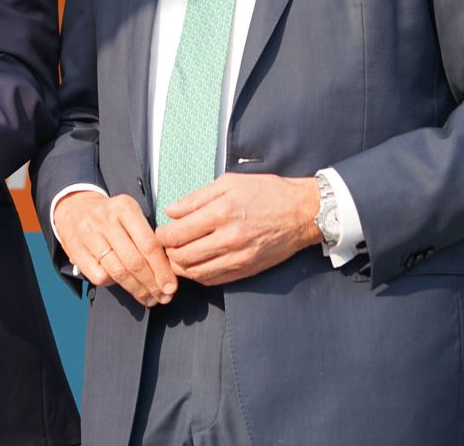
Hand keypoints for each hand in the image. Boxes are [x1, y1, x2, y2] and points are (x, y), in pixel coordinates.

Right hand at [54, 190, 176, 305]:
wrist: (73, 209)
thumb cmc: (111, 217)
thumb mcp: (130, 215)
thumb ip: (147, 236)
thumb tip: (168, 272)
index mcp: (125, 207)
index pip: (149, 244)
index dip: (162, 270)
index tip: (171, 286)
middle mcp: (105, 219)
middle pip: (134, 261)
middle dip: (152, 284)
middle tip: (164, 297)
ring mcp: (88, 234)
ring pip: (118, 272)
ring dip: (137, 289)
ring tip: (149, 298)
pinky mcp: (76, 250)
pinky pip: (100, 276)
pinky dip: (113, 284)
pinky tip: (122, 284)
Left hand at [155, 173, 320, 285]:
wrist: (302, 212)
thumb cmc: (266, 192)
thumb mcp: (228, 183)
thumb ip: (195, 198)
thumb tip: (170, 212)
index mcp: (221, 213)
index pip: (177, 233)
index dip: (162, 235)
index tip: (161, 232)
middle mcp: (228, 239)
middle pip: (182, 256)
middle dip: (167, 252)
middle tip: (166, 245)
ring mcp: (238, 258)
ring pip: (195, 272)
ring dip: (180, 266)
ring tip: (178, 255)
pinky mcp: (247, 270)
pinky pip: (213, 280)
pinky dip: (198, 275)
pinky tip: (196, 264)